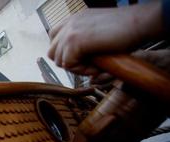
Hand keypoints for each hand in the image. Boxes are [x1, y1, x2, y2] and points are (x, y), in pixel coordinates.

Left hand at [48, 2, 163, 75]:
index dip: (65, 54)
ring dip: (76, 68)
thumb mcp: (99, 37)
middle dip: (68, 63)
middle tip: (89, 65)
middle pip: (52, 52)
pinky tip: (97, 66)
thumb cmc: (126, 31)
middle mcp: (69, 23)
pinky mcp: (74, 41)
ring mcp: (69, 31)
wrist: (139, 23)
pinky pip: (68, 65)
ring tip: (95, 66)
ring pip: (58, 60)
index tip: (84, 59)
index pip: (54, 40)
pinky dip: (82, 70)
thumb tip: (74, 67)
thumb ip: (84, 46)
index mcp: (74, 20)